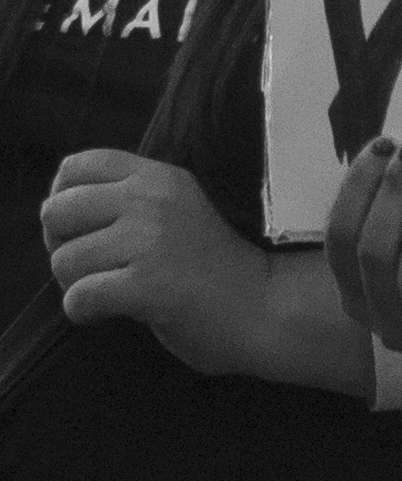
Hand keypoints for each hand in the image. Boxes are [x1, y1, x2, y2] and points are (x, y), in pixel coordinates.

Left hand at [43, 152, 354, 395]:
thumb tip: (59, 213)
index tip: (86, 229)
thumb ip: (131, 200)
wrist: (267, 308)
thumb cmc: (216, 267)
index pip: (77, 166)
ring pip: (62, 261)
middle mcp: (152, 199)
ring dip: (78, 285)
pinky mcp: (146, 284)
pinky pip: (78, 297)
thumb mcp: (179, 211)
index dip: (63, 198)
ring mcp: (150, 240)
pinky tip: (112, 314)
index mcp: (159, 177)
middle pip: (54, 212)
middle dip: (62, 246)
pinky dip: (85, 312)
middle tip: (96, 267)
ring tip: (112, 293)